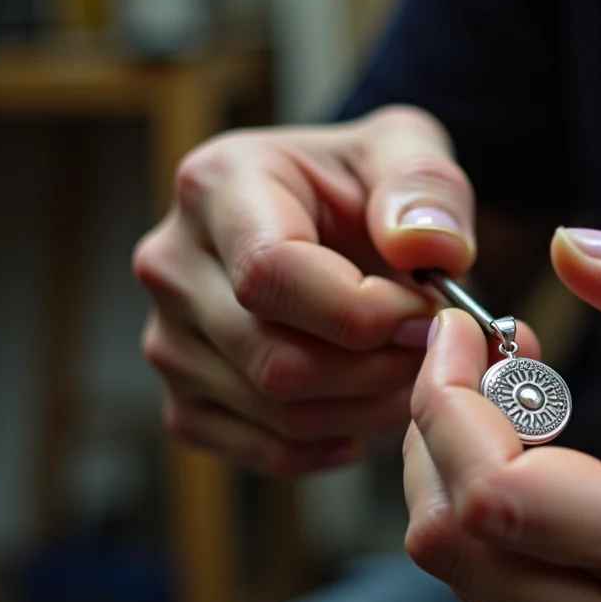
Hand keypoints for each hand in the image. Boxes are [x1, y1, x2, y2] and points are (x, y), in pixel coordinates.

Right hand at [134, 106, 485, 474]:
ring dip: (366, 407)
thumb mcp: (411, 152)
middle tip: (430, 348)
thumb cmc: (372, 187)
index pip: (273, 273)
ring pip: (277, 411)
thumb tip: (423, 246)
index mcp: (216, 185)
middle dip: (377, 366)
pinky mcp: (185, 398)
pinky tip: (367, 408)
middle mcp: (173, 264)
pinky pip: (263, 449)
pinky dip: (331, 443)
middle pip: (276, 358)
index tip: (427, 310)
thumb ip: (425, 185)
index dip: (365, 311)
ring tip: (411, 371)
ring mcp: (170, 338)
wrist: (343, 225)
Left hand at [402, 223, 600, 601]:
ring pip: (454, 570)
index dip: (450, 402)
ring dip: (455, 472)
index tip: (465, 335)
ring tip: (517, 415)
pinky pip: (488, 598)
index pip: (499, 494)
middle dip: (439, 426)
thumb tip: (576, 251)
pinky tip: (536, 480)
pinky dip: (483, 525)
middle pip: (451, 534)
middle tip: (486, 364)